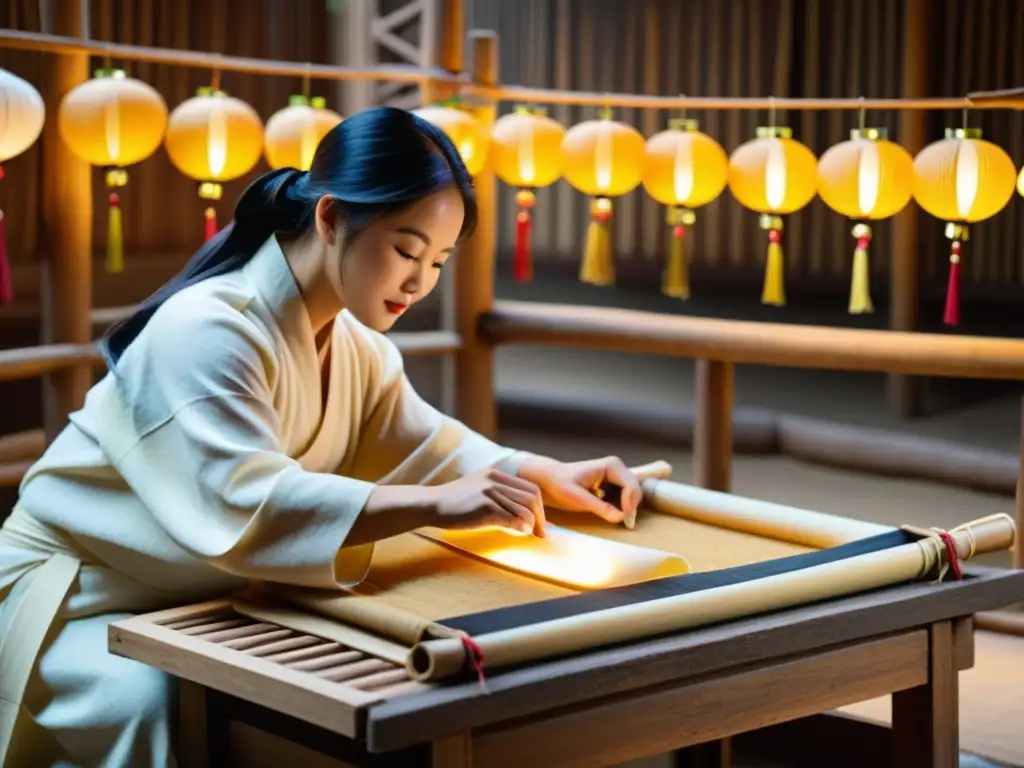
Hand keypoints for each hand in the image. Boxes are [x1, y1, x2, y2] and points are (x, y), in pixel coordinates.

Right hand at [426, 467, 546, 535]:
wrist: (431, 504)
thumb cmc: (455, 504)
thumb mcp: (479, 490)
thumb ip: (500, 497)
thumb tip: (523, 517)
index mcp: (496, 474)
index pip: (530, 488)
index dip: (539, 507)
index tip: (540, 523)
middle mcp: (496, 479)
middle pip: (532, 497)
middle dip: (540, 517)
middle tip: (540, 533)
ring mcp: (490, 492)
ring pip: (525, 509)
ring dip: (531, 525)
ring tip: (529, 534)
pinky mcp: (485, 506)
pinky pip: (512, 518)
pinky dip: (521, 528)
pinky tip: (519, 533)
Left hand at [518, 455, 641, 524]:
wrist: (549, 479)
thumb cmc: (560, 485)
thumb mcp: (578, 498)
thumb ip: (600, 507)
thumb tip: (620, 518)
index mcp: (611, 466)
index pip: (631, 487)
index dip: (630, 505)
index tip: (624, 521)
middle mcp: (617, 467)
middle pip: (636, 490)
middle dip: (632, 507)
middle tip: (625, 524)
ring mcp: (616, 474)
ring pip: (633, 494)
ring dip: (629, 508)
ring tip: (619, 519)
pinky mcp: (613, 483)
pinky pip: (626, 496)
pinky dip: (624, 506)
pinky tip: (614, 514)